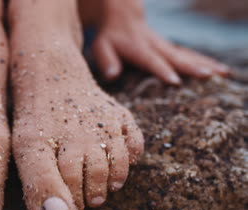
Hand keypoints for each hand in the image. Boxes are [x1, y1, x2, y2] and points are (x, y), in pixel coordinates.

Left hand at [91, 0, 228, 83]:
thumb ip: (106, 60)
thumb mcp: (101, 47)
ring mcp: (165, 46)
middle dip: (191, 67)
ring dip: (205, 63)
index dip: (162, 70)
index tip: (175, 81)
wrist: (121, 15)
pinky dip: (205, 61)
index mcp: (138, 48)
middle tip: (208, 76)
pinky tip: (219, 70)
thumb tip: (111, 76)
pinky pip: (189, 55)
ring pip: (187, 55)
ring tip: (222, 73)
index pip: (151, 60)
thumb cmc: (109, 36)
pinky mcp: (170, 47)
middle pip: (176, 57)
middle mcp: (155, 46)